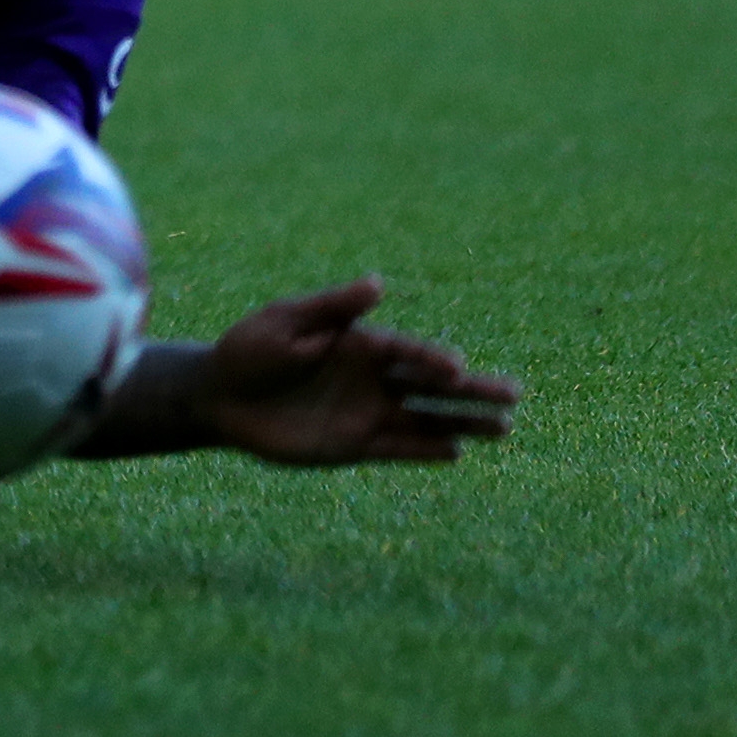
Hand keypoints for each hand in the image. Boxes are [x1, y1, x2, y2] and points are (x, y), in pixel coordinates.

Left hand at [194, 278, 520, 466]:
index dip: (433, 360)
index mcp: (360, 343)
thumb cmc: (249, 349)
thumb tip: (378, 283)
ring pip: (427, 419)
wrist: (220, 395)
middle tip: (516, 395)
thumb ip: (333, 308)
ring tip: (506, 428)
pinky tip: (457, 452)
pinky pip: (399, 447)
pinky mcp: (355, 444)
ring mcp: (368, 411)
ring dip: (464, 423)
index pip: (408, 352)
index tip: (459, 368)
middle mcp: (373, 378)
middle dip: (472, 391)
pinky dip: (425, 450)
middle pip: (432, 386)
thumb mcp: (286, 321)